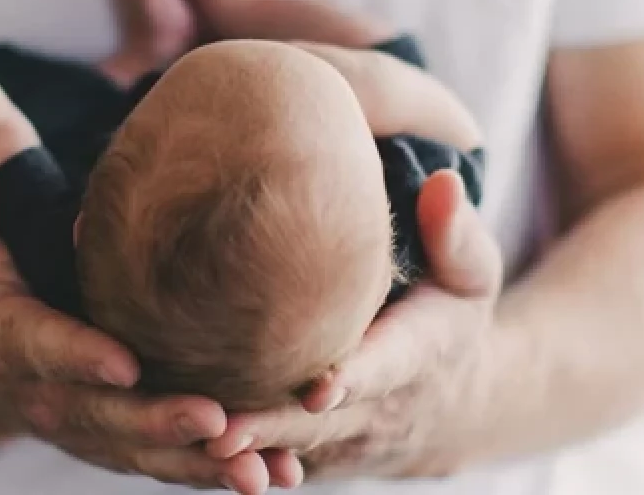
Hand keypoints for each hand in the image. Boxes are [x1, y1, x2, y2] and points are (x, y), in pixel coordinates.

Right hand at [0, 156, 296, 493]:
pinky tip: (277, 476)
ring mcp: (85, 421)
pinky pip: (166, 458)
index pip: (38, 349)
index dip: (77, 357)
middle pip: (102, 415)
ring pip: (142, 451)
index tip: (124, 362)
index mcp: (2, 338)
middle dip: (157, 422)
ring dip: (199, 463)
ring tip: (259, 471)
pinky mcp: (121, 433)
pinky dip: (214, 469)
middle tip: (216, 420)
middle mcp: (44, 393)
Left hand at [207, 170, 504, 478]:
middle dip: (270, 428)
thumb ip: (453, 231)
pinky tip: (174, 445)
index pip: (384, 369)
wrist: (452, 399)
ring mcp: (337, 440)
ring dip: (241, 452)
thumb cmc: (449, 312)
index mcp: (416, 357)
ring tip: (187, 440)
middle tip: (218, 427)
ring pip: (284, 452)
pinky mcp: (306, 455)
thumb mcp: (469, 270)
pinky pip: (266, 462)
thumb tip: (442, 182)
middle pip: (316, 425)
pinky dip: (228, 462)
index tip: (320, 385)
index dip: (353, 379)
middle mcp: (374, 410)